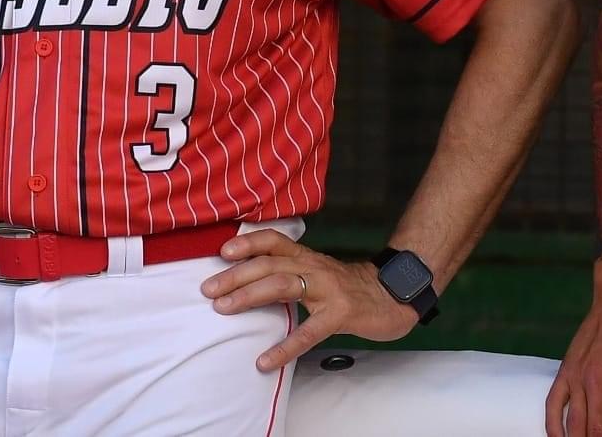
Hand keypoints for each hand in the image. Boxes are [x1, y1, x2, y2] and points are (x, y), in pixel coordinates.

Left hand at [201, 229, 417, 370]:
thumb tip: (248, 277)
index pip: (273, 241)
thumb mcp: (318, 270)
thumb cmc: (348, 287)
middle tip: (208, 289)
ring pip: (282, 285)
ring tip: (223, 308)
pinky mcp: (340, 314)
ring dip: (249, 296)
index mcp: (306, 257)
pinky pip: (308, 333)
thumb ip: (290, 269)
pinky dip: (284, 347)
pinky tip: (265, 360)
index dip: (248, 243)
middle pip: (269, 264)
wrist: (392, 296)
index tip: (222, 252)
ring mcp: (328, 290)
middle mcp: (314, 267)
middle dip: (235, 275)